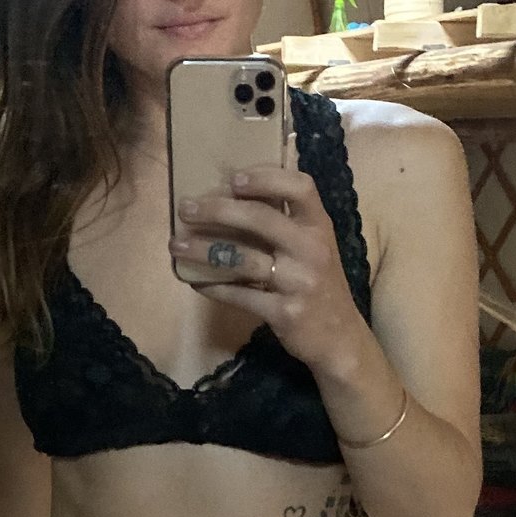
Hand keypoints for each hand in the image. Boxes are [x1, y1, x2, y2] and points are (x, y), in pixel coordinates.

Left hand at [169, 130, 363, 372]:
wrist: (340, 338)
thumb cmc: (319, 285)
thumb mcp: (314, 248)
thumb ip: (287, 223)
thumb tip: (236, 193)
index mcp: (320, 226)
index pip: (300, 187)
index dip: (266, 177)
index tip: (233, 178)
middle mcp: (312, 249)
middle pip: (260, 218)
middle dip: (217, 210)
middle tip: (186, 208)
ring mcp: (300, 282)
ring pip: (242, 259)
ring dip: (203, 250)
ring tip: (175, 244)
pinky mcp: (285, 312)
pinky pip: (241, 295)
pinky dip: (214, 287)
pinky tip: (196, 281)